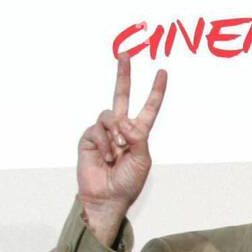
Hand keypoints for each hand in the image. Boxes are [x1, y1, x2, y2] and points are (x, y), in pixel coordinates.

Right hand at [77, 56, 166, 245]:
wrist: (107, 197)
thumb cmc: (128, 182)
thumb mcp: (142, 160)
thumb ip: (138, 137)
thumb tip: (124, 122)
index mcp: (138, 134)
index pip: (148, 108)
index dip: (155, 92)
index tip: (162, 73)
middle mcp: (121, 129)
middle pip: (121, 96)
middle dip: (123, 74)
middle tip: (125, 53)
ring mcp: (104, 132)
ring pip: (109, 115)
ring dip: (115, 134)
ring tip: (117, 152)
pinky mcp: (89, 137)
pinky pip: (97, 129)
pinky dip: (104, 143)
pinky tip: (106, 157)